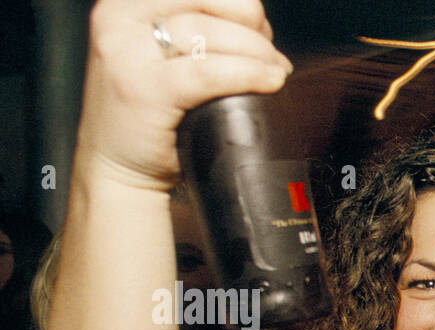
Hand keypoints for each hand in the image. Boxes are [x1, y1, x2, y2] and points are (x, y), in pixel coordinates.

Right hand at [79, 0, 293, 189]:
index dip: (239, 4)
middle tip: (272, 56)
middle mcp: (119, 17)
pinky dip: (246, 74)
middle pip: (207, 3)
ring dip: (256, 52)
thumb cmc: (152, 114)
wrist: (117, 167)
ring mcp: (126, 52)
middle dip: (252, 27)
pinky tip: (268, 82)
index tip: (261, 29)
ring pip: (208, 33)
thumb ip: (197, 31)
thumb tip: (257, 25)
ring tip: (276, 73)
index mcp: (126, 2)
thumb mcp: (163, 56)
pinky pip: (206, 72)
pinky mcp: (142, 88)